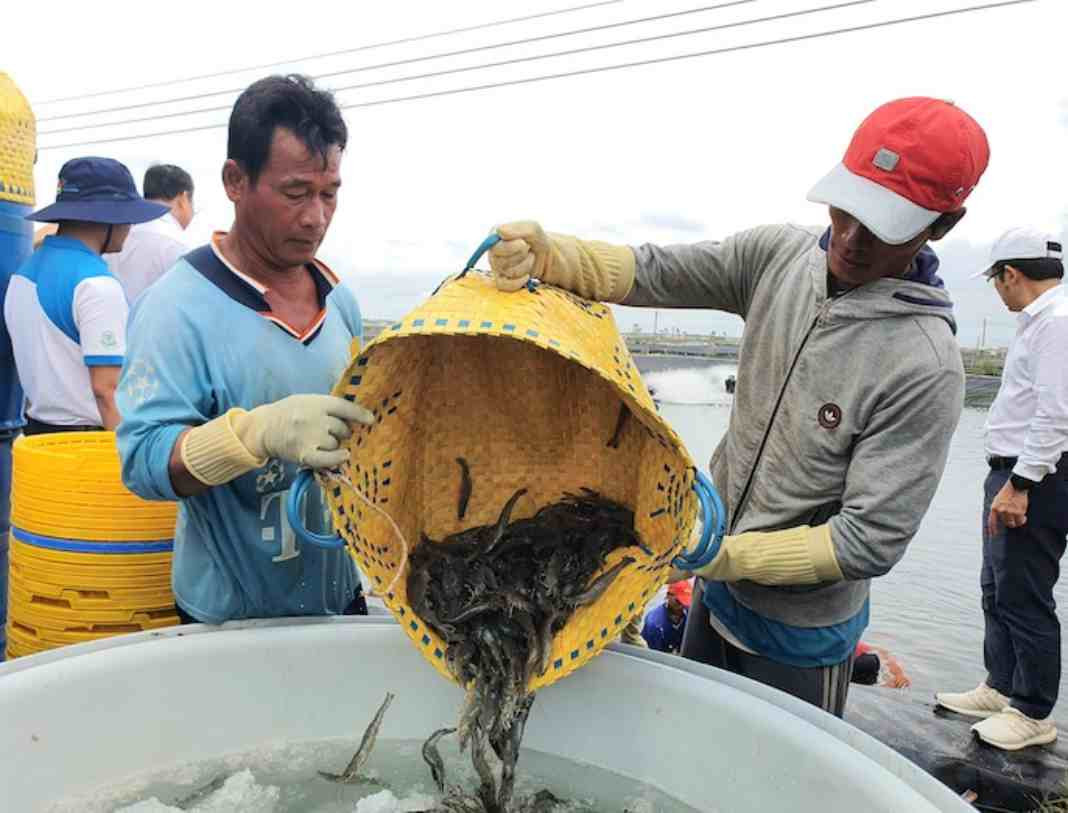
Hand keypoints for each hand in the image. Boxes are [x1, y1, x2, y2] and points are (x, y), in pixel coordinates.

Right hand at [243, 394, 373, 468]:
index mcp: (316, 402)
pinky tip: (344, 456)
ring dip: (333, 445)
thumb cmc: (288, 413)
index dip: (360, 414)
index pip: (344, 407)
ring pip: (335, 444)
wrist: (263, 427)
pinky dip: (337, 458)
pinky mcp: (304, 453)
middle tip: (329, 432)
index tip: (371, 420)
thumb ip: (327, 407)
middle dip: (341, 432)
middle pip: (342, 429)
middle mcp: (314, 418)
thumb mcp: (307, 401)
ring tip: (318, 441)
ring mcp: (310, 436)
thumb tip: (354, 418)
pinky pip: (328, 459)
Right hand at [488, 221, 551, 291]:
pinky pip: (504, 286)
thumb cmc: (536, 239)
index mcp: (495, 237)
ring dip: (525, 266)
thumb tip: (499, 231)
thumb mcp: (532, 228)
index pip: (494, 247)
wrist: (547, 255)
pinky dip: (519, 282)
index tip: (523, 243)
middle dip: (520, 256)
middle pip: (499, 261)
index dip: (510, 248)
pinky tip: (527, 275)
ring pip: (506, 272)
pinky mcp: (502, 281)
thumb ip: (517, 228)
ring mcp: (497, 268)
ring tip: (531, 258)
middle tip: (528, 249)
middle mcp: (493, 252)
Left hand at [987, 480, 1027, 536]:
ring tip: (1020, 518)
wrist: (1016, 486)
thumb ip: (997, 510)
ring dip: (1016, 522)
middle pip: (1005, 523)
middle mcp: (1001, 511)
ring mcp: (1010, 512)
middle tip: (1014, 519)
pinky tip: (1024, 517)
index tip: (993, 535)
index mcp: (994, 508)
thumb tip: (998, 520)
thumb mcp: (997, 501)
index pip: (992, 521)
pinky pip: (1020, 521)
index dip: (993, 529)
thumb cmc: (1007, 494)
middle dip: (1010, 523)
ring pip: (1013, 524)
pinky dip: (1022, 520)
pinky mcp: (1019, 512)